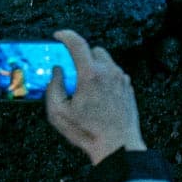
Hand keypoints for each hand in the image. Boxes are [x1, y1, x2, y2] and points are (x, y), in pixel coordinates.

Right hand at [44, 30, 145, 165]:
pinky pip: (114, 74)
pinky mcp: (128, 88)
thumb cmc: (88, 132)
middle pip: (94, 50)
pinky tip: (97, 95)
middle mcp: (109, 72)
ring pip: (106, 61)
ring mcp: (122, 79)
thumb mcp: (58, 113)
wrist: (117, 146)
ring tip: (84, 87)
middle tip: (71, 72)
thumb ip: (53, 88)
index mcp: (91, 75)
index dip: (65, 35)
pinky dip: (104, 77)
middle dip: (81, 56)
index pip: (78, 44)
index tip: (58, 36)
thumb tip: (57, 72)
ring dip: (93, 66)